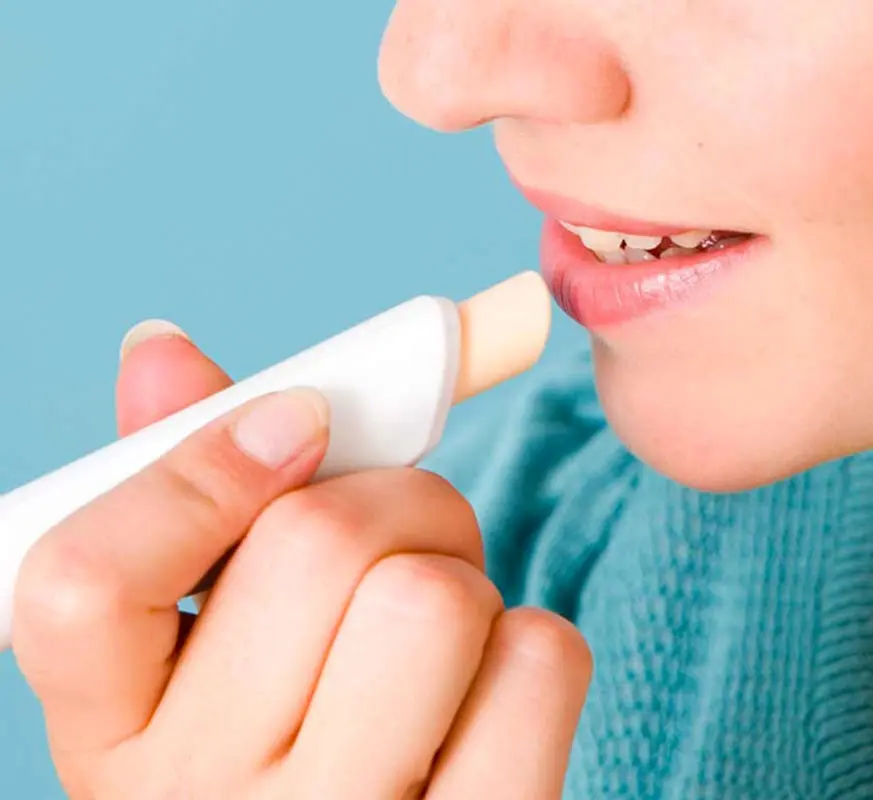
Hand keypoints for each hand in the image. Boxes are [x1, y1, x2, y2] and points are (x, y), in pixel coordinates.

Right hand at [12, 323, 591, 798]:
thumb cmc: (297, 737)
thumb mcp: (210, 650)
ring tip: (443, 634)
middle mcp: (209, 799)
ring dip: (462, 574)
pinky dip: (532, 643)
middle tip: (407, 536)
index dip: (198, 469)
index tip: (299, 417)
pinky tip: (489, 693)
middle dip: (395, 496)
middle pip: (315, 544)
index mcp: (116, 740)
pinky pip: (538, 659)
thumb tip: (162, 351)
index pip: (85, 584)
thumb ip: (186, 505)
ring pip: (433, 594)